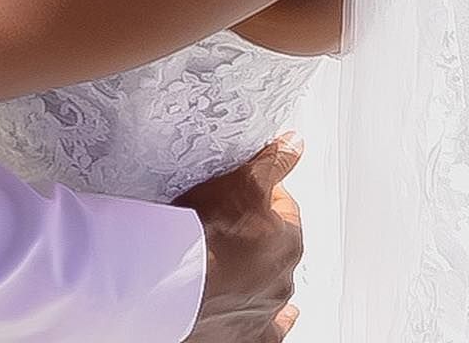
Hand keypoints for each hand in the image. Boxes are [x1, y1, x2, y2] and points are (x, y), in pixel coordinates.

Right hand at [180, 134, 303, 341]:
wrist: (173, 280)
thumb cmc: (208, 232)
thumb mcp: (245, 181)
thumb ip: (274, 162)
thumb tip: (295, 144)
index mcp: (289, 243)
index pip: (285, 209)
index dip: (264, 193)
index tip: (243, 188)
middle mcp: (282, 280)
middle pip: (275, 247)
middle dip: (257, 234)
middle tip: (226, 220)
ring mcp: (264, 310)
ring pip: (269, 288)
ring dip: (255, 274)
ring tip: (231, 259)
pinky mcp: (244, 335)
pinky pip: (266, 332)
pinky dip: (268, 323)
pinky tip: (271, 319)